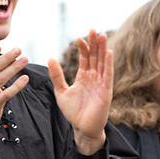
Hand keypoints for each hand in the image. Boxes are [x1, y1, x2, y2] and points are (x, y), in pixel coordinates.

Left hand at [47, 30, 111, 154]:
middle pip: (95, 57)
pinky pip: (108, 75)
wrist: (82, 128)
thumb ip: (57, 76)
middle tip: (93, 30)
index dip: (83, 48)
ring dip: (102, 49)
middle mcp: (94, 78)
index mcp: (84, 77)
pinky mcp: (106, 91)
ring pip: (103, 63)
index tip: (79, 38)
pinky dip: (109, 64)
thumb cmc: (73, 112)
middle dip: (94, 44)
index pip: (85, 58)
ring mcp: (101, 83)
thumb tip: (50, 58)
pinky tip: (109, 52)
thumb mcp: (61, 92)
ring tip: (102, 36)